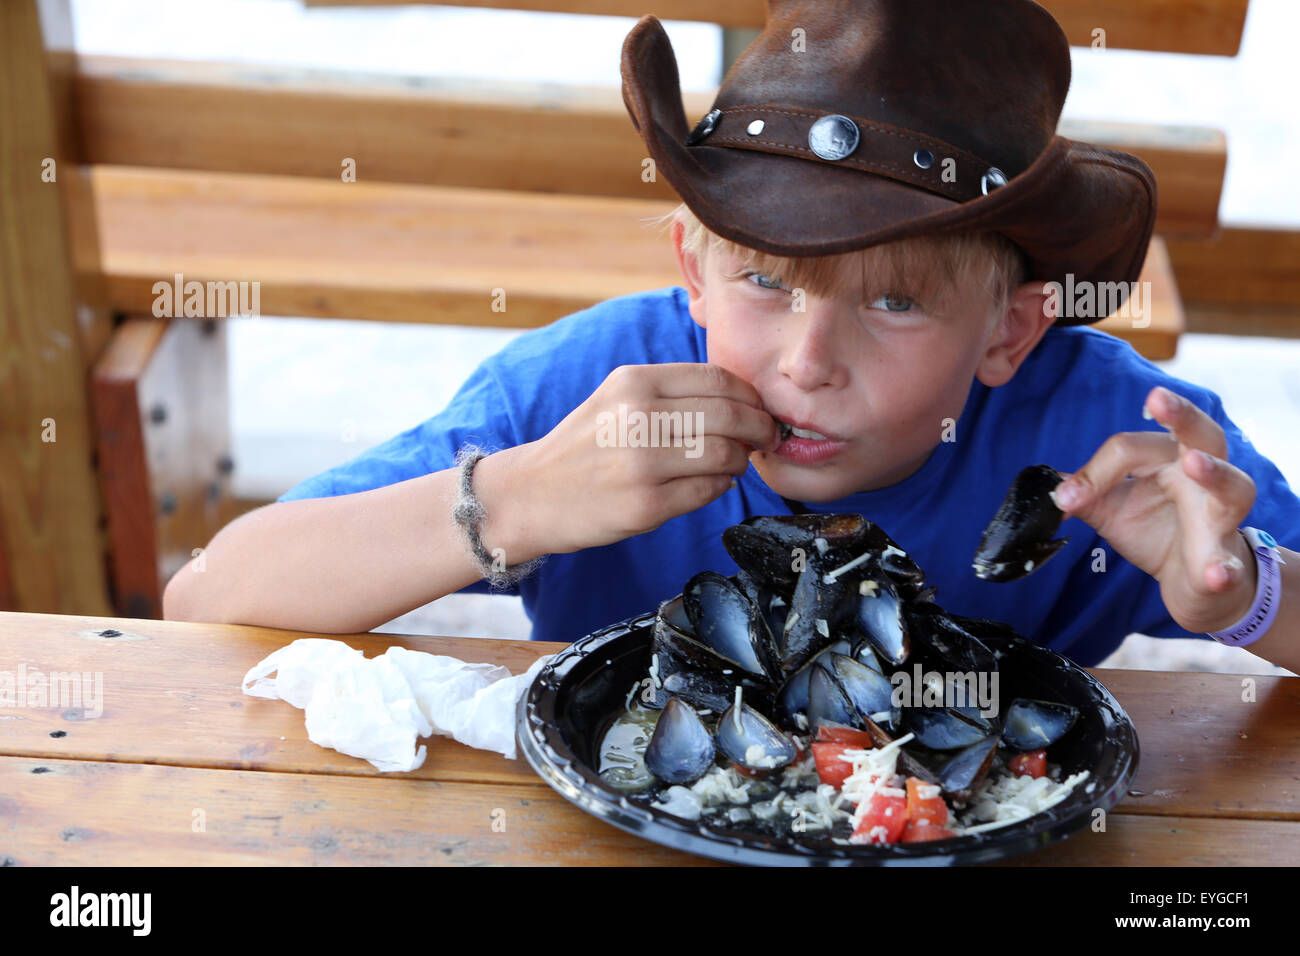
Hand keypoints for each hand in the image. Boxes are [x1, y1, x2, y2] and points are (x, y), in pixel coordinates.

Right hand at [520, 363, 780, 553]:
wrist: (533, 494)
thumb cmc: (586, 446)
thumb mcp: (618, 398)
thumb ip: (672, 393)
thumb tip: (741, 401)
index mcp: (634, 382)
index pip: (717, 379)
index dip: (750, 395)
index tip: (759, 408)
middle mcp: (639, 417)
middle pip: (730, 415)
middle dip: (759, 427)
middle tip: (766, 437)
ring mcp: (643, 463)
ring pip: (726, 454)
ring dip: (741, 460)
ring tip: (735, 462)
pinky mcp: (647, 505)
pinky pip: (709, 491)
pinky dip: (721, 486)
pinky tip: (710, 483)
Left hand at [1050, 385, 1257, 633]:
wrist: (1193, 580)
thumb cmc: (1155, 530)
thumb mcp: (1111, 510)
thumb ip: (1084, 495)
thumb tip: (1050, 487)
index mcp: (1170, 458)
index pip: (1132, 448)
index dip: (1095, 472)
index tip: (1066, 499)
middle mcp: (1203, 477)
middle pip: (1203, 434)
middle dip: (1181, 415)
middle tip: (1157, 398)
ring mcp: (1221, 515)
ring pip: (1234, 486)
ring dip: (1214, 473)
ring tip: (1193, 464)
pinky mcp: (1226, 558)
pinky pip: (1231, 561)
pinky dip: (1224, 567)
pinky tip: (1215, 574)